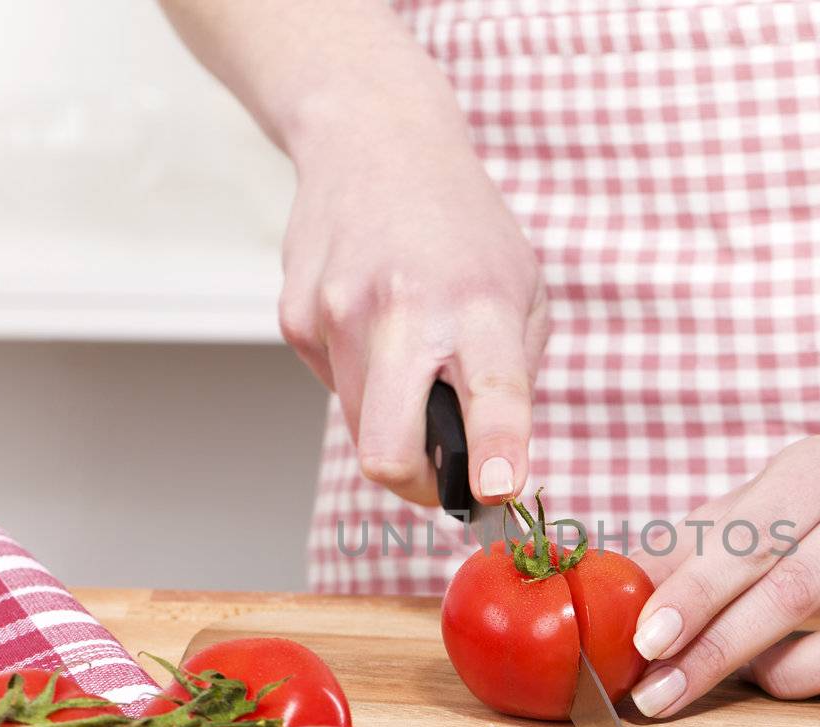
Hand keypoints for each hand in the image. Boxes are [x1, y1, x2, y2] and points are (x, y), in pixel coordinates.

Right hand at [276, 107, 547, 506]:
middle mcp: (404, 310)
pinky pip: (337, 388)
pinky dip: (361, 378)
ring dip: (392, 424)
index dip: (495, 452)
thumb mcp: (523, 289)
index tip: (494, 492)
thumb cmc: (462, 228)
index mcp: (479, 303)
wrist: (374, 140)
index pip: (492, 393)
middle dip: (416, 487)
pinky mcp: (296, 320)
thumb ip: (514, 377)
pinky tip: (374, 322)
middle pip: (386, 451)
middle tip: (442, 480)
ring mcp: (338, 315)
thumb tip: (493, 469)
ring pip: (361, 431)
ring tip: (413, 363)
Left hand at [625, 426, 819, 716]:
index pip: (749, 535)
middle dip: (713, 647)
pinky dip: (802, 675)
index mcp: (814, 471)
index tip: (644, 637)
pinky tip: (768, 669)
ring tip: (698, 679)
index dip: (696, 589)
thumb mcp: (769, 495)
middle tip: (654, 692)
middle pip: (787, 587)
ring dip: (757, 670)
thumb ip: (700, 538)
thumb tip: (618, 578)